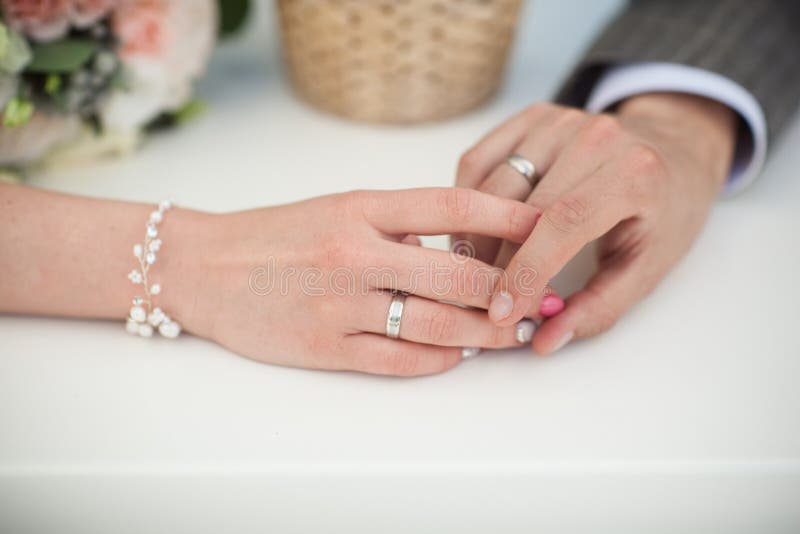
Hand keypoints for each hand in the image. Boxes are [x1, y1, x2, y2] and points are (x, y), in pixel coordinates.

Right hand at [169, 188, 540, 375]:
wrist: (204, 268)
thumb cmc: (276, 235)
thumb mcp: (337, 208)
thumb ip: (398, 223)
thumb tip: (462, 246)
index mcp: (360, 207)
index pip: (453, 203)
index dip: (509, 213)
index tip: (547, 225)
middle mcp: (354, 253)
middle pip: (457, 272)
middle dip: (510, 289)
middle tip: (540, 297)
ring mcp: (340, 304)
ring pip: (437, 325)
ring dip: (486, 332)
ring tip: (512, 332)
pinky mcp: (326, 347)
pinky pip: (400, 361)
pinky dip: (440, 360)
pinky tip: (459, 355)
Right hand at [455, 93, 736, 353]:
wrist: (673, 151)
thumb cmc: (663, 213)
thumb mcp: (647, 268)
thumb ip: (598, 308)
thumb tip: (543, 340)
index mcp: (634, 173)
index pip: (564, 223)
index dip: (527, 270)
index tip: (502, 311)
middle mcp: (594, 135)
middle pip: (519, 203)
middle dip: (493, 259)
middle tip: (483, 299)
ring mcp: (559, 120)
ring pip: (490, 182)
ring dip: (473, 232)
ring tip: (475, 269)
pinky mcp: (532, 116)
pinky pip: (479, 158)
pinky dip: (468, 198)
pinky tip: (479, 229)